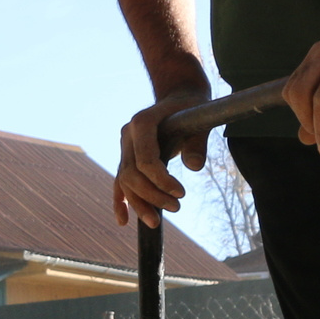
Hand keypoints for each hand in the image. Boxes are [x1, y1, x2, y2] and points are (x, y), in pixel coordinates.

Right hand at [114, 82, 212, 227]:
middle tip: (177, 208)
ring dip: (139, 203)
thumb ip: (197, 143)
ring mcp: (124, 147)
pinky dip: (121, 201)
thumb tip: (194, 167)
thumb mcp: (200, 120)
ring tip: (155, 223)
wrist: (179, 95)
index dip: (161, 180)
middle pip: (131, 174)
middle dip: (151, 195)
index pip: (145, 160)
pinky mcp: (126, 157)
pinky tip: (122, 220)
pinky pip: (120, 181)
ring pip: (124, 181)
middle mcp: (127, 135)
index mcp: (141, 123)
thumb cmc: (192, 107)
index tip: (182, 193)